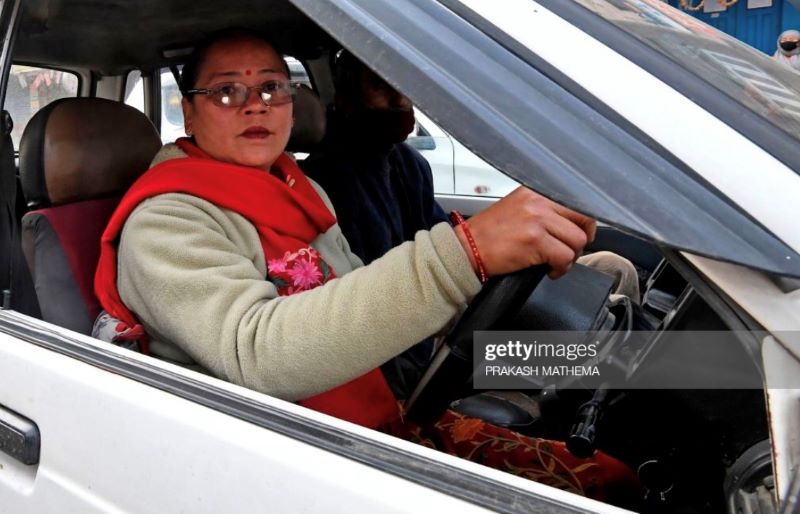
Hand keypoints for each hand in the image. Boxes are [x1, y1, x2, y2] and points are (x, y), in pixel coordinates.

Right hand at [455, 187, 595, 278]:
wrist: (466, 248)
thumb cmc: (488, 234)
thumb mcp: (517, 208)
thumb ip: (542, 209)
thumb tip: (568, 222)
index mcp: (534, 191)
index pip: (575, 201)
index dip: (582, 221)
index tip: (579, 232)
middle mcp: (538, 201)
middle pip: (583, 218)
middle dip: (581, 239)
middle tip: (570, 250)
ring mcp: (537, 220)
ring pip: (577, 240)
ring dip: (570, 257)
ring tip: (555, 263)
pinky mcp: (535, 241)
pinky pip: (564, 257)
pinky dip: (560, 268)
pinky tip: (549, 270)